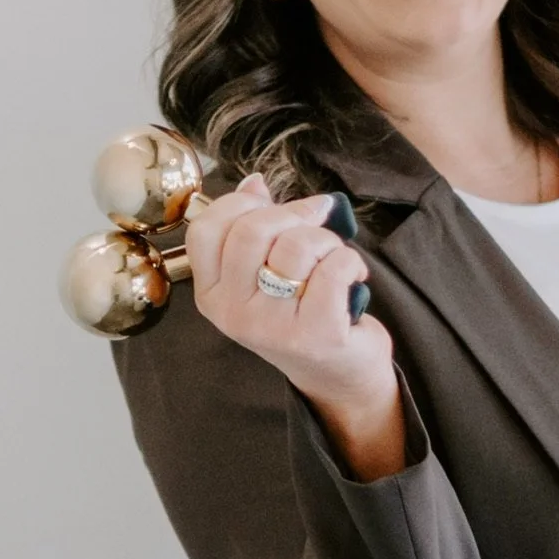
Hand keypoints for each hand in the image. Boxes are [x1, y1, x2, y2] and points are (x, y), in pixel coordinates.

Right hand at [185, 175, 403, 477]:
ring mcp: (272, 327)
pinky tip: (352, 276)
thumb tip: (253, 184)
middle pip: (253, 230)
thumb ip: (251, 228)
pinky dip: (351, 261)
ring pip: (296, 246)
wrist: (338, 374)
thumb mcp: (262, 274)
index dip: (243, 204)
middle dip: (293, 216)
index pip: (206, 229)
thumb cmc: (301, 312)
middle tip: (315, 226)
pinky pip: (334, 268)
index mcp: (212, 295)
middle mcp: (234, 314)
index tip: (272, 206)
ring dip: (326, 240)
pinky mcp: (316, 334)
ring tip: (333, 258)